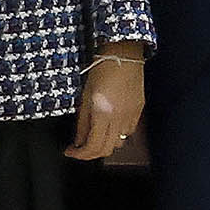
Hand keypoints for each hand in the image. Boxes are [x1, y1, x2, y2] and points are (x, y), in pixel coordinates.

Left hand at [66, 46, 145, 162]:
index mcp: (103, 113)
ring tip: (95, 135)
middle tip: (80, 149)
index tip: (71, 151)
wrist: (122, 55)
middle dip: (91, 154)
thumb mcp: (84, 96)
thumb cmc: (101, 69)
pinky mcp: (138, 111)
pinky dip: (117, 133)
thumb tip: (79, 140)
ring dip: (105, 144)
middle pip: (106, 150)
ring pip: (118, 143)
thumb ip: (82, 121)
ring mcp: (131, 116)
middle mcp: (119, 118)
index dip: (80, 154)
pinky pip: (128, 131)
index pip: (92, 146)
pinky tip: (110, 124)